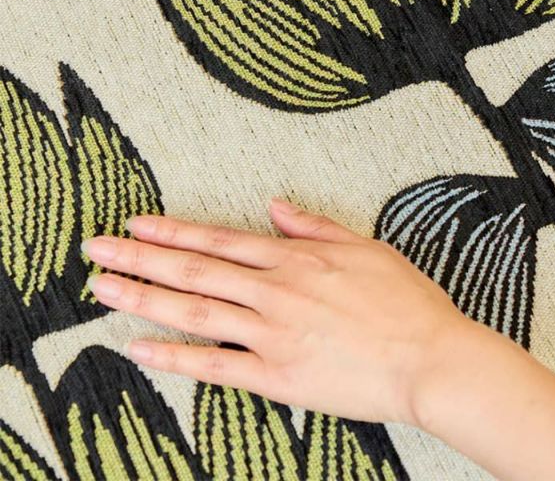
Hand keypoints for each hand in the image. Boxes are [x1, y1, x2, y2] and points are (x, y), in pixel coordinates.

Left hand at [82, 200, 471, 425]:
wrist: (431, 358)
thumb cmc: (406, 302)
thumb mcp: (367, 247)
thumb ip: (316, 227)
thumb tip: (277, 205)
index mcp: (296, 259)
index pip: (220, 241)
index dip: (173, 232)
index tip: (137, 225)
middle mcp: (275, 291)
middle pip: (194, 271)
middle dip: (140, 258)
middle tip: (95, 250)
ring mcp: (272, 335)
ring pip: (194, 312)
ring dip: (144, 298)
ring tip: (102, 289)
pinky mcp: (277, 377)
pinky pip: (215, 367)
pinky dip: (174, 358)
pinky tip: (139, 349)